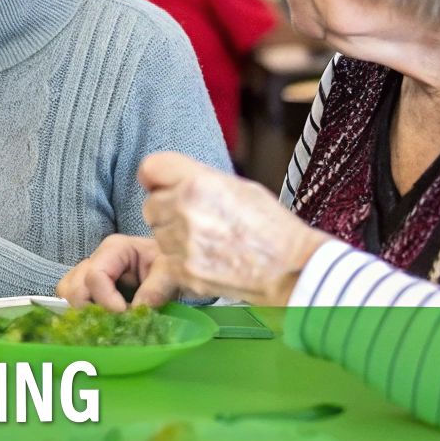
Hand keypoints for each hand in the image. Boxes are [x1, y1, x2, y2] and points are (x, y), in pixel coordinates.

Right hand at [57, 235, 178, 310]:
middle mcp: (95, 259)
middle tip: (116, 321)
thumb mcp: (171, 273)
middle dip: (91, 309)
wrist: (172, 268)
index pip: (95, 276)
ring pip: (66, 293)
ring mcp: (88, 273)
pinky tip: (101, 320)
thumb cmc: (171, 264)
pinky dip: (81, 313)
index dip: (107, 300)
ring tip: (107, 320)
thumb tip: (136, 310)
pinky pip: (71, 300)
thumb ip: (156, 289)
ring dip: (82, 311)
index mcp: (114, 249)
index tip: (126, 314)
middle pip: (74, 287)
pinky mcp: (88, 289)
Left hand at [137, 152, 328, 304]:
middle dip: (166, 208)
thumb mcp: (238, 186)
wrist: (289, 269)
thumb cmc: (269, 225)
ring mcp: (182, 243)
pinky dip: (180, 258)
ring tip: (204, 238)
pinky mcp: (183, 271)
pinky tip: (205, 256)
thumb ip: (199, 179)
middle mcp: (185, 210)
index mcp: (198, 182)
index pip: (150, 169)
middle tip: (193, 216)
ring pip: (157, 232)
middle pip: (150, 203)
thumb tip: (172, 178)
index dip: (156, 178)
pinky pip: (166, 258)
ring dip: (172, 233)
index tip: (162, 184)